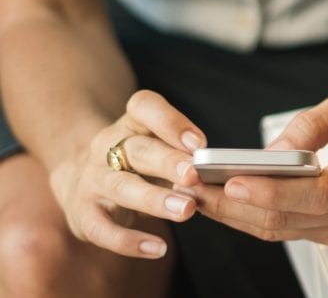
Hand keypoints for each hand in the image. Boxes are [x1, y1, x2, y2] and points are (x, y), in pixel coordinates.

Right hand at [47, 90, 203, 257]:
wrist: (78, 177)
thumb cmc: (138, 160)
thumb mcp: (157, 143)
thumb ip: (185, 151)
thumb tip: (220, 169)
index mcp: (131, 123)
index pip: (144, 107)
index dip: (171, 122)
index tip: (199, 143)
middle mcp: (106, 147)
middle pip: (138, 150)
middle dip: (168, 162)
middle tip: (194, 175)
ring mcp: (92, 180)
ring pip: (122, 188)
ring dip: (155, 200)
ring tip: (186, 210)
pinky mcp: (82, 214)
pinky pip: (102, 229)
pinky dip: (129, 241)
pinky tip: (157, 248)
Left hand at [189, 91, 327, 248]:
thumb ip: (314, 124)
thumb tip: (271, 149)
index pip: (318, 194)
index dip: (272, 191)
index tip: (233, 181)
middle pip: (287, 219)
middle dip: (231, 204)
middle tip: (189, 184)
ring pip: (281, 231)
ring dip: (234, 215)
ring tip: (194, 192)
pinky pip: (289, 231)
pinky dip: (254, 217)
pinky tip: (226, 201)